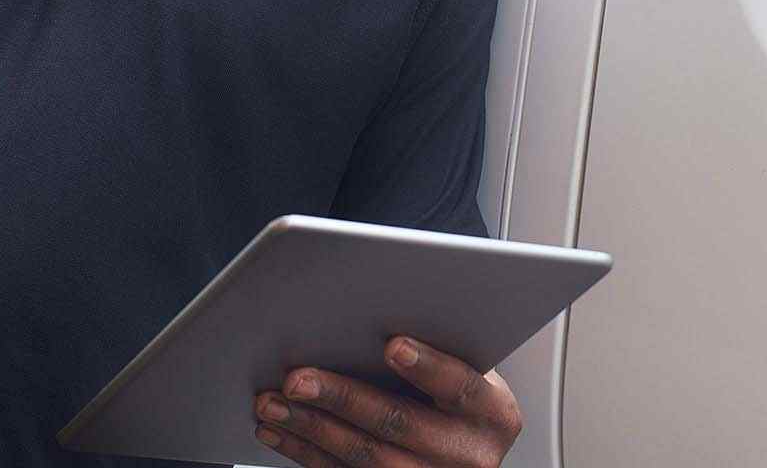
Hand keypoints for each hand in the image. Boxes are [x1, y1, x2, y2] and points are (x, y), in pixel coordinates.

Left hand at [252, 336, 521, 466]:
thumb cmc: (457, 394)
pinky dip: (306, 453)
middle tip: (297, 378)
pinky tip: (281, 432)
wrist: (463, 445)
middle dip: (342, 398)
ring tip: (272, 404)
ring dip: (311, 429)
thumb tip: (369, 312)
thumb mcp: (464, 366)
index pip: (460, 386)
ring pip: (366, 458)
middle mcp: (469, 455)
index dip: (427, 367)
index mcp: (493, 413)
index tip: (393, 345)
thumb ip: (434, 345)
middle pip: (399, 424)